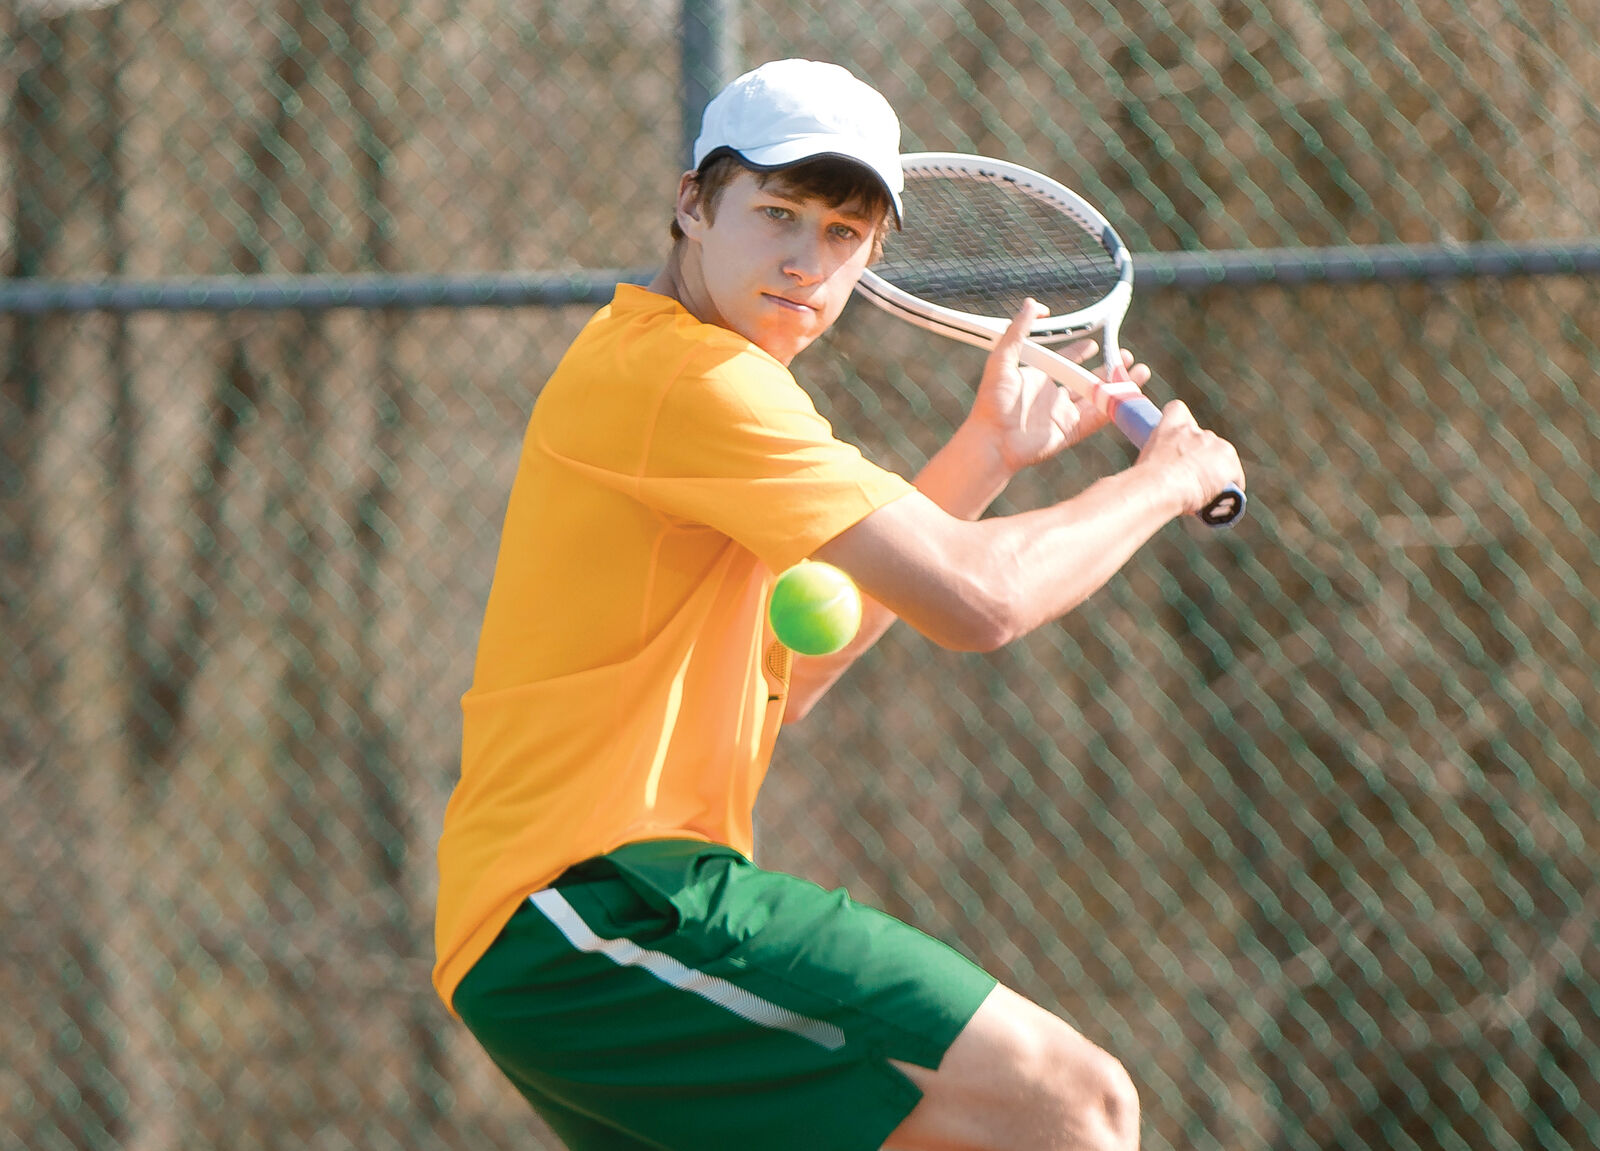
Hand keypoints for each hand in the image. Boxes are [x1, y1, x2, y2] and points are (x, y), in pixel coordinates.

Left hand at [969, 300, 1138, 473]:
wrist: (992, 441)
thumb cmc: (991, 402)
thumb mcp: (1002, 359)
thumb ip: (1017, 331)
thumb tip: (1032, 304)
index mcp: (1037, 378)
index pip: (1064, 360)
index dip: (1080, 351)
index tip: (1094, 343)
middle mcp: (1052, 395)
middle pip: (1086, 378)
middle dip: (1108, 368)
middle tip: (1126, 356)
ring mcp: (1062, 414)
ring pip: (1097, 397)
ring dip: (1118, 384)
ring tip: (1140, 372)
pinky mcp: (1070, 431)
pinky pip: (1097, 417)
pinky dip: (1113, 406)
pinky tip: (1129, 393)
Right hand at [1135, 400, 1245, 517]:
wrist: (1161, 486)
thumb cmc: (1144, 480)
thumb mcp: (1144, 462)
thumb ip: (1155, 460)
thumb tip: (1154, 476)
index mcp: (1171, 426)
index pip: (1177, 410)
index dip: (1180, 423)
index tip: (1178, 438)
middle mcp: (1196, 431)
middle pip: (1204, 440)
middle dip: (1200, 457)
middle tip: (1189, 478)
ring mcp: (1216, 445)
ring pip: (1221, 458)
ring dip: (1215, 472)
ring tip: (1203, 492)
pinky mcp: (1230, 464)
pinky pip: (1235, 478)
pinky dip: (1229, 487)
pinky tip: (1220, 500)